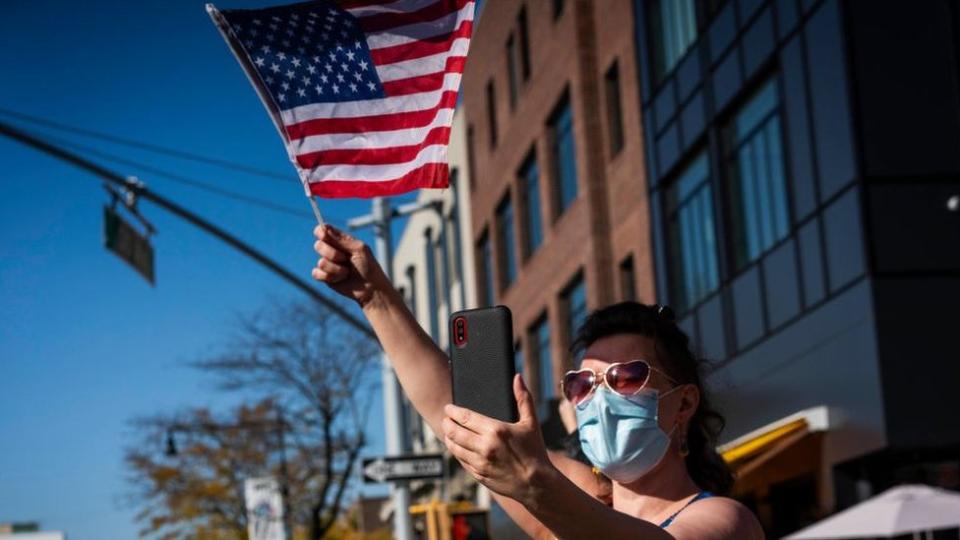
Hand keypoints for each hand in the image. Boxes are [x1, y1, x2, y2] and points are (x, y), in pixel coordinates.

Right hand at [311, 225, 389, 307]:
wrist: (370, 288)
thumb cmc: (369, 266)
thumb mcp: (359, 249)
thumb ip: (342, 239)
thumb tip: (325, 228)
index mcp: (340, 241)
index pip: (323, 231)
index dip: (321, 232)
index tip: (324, 235)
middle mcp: (332, 251)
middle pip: (318, 245)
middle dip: (331, 253)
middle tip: (345, 258)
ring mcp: (328, 264)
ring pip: (321, 262)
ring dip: (335, 268)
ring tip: (347, 272)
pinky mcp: (325, 277)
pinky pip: (316, 274)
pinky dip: (330, 276)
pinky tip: (340, 279)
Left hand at [442, 375, 555, 505]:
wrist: (537, 484)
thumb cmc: (535, 451)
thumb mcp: (531, 423)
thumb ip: (523, 398)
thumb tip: (517, 377)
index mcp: (496, 430)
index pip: (465, 417)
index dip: (453, 411)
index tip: (448, 408)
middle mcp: (485, 446)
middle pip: (455, 432)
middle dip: (446, 423)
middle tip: (445, 418)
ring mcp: (480, 463)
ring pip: (455, 447)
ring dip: (448, 438)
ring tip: (448, 432)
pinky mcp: (479, 475)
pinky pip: (461, 461)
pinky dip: (456, 452)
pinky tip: (457, 448)